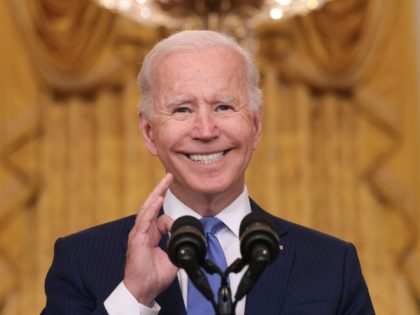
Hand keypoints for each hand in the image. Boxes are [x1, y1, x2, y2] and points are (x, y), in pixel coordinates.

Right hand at [123, 173, 177, 305]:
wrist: (144, 290)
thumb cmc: (153, 275)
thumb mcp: (172, 258)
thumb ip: (179, 246)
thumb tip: (189, 241)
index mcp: (150, 234)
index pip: (159, 216)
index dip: (170, 217)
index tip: (179, 223)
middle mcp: (143, 231)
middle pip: (151, 206)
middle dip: (160, 190)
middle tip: (169, 176)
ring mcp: (139, 234)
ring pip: (147, 209)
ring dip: (156, 194)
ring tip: (164, 182)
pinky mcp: (136, 239)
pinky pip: (144, 221)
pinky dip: (151, 209)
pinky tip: (157, 199)